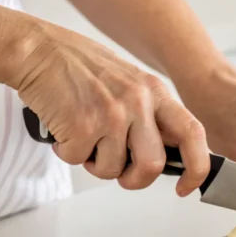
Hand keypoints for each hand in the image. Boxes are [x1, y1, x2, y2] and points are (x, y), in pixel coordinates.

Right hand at [9, 22, 210, 195]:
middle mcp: (138, 102)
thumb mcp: (130, 83)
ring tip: (83, 139)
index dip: (196, 167)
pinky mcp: (82, 124)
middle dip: (135, 180)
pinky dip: (67, 153)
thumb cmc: (80, 68)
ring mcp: (112, 114)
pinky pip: (79, 160)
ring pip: (112, 168)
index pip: (192, 134)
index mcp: (156, 93)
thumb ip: (150, 114)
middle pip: (152, 164)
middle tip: (121, 175)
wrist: (39, 50)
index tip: (186, 186)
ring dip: (94, 163)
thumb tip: (163, 154)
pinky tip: (63, 130)